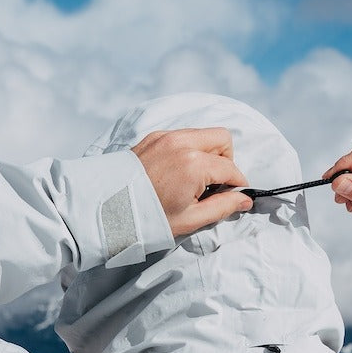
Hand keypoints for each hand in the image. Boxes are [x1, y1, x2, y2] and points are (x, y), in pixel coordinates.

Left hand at [132, 128, 252, 236]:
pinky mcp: (153, 137)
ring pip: (202, 134)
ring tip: (195, 180)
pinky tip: (178, 172)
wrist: (107, 210)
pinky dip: (188, 149)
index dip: (238, 185)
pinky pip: (182, 136)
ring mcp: (166, 137)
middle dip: (225, 161)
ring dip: (207, 153)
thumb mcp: (190, 219)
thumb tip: (244, 200)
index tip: (235, 197)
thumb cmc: (148, 219)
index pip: (231, 169)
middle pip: (222, 139)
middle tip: (214, 185)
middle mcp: (182, 143)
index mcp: (195, 164)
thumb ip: (222, 207)